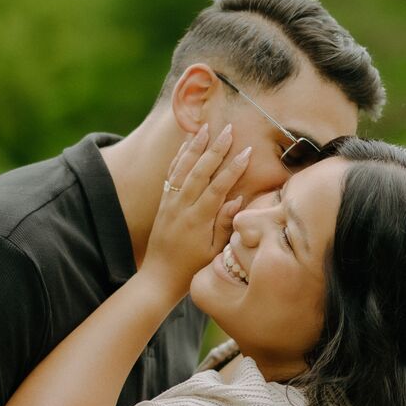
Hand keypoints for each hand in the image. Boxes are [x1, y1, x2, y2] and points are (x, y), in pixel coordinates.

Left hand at [141, 123, 250, 298]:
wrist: (159, 278)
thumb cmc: (191, 269)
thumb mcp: (213, 252)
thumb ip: (224, 224)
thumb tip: (237, 198)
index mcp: (197, 221)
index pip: (217, 188)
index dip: (232, 169)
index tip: (246, 152)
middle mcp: (181, 208)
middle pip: (199, 172)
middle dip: (215, 149)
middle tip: (228, 129)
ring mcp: (170, 204)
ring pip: (182, 169)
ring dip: (194, 147)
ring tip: (206, 127)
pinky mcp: (163, 203)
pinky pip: (171, 174)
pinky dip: (179, 157)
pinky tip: (187, 144)